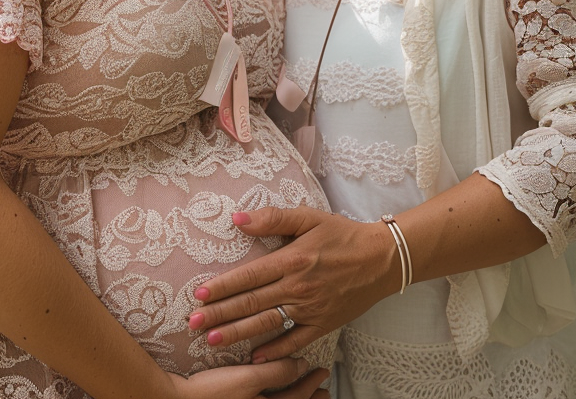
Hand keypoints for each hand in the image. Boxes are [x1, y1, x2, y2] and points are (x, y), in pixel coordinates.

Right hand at [166, 360, 329, 398]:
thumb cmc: (213, 392)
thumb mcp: (248, 379)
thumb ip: (276, 372)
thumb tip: (301, 364)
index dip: (310, 385)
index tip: (321, 372)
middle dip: (307, 398)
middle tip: (322, 390)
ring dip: (293, 398)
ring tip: (306, 392)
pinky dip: (274, 398)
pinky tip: (270, 390)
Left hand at [188, 206, 397, 360]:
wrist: (381, 259)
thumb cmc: (341, 234)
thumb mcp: (309, 217)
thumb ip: (273, 219)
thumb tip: (238, 219)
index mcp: (292, 259)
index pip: (249, 276)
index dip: (223, 286)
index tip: (199, 294)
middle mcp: (298, 287)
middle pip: (252, 303)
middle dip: (220, 314)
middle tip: (194, 323)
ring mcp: (310, 308)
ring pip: (267, 323)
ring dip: (238, 333)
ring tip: (213, 340)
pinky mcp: (323, 323)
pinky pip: (295, 340)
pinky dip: (275, 350)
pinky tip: (255, 357)